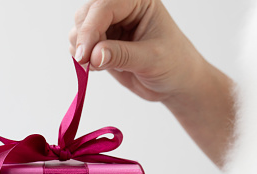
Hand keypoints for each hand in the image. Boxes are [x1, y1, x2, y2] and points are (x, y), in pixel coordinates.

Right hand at [69, 0, 205, 100]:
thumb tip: (93, 55)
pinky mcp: (103, 43)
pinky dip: (82, 57)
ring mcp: (111, 26)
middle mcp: (122, 9)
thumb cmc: (174, 65)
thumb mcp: (151, 60)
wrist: (176, 83)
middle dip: (83, 39)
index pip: (105, 7)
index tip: (84, 55)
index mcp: (138, 2)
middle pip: (87, 14)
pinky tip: (96, 67)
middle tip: (86, 63)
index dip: (90, 29)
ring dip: (80, 48)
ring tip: (95, 66)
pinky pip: (81, 45)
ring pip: (80, 28)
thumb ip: (122, 56)